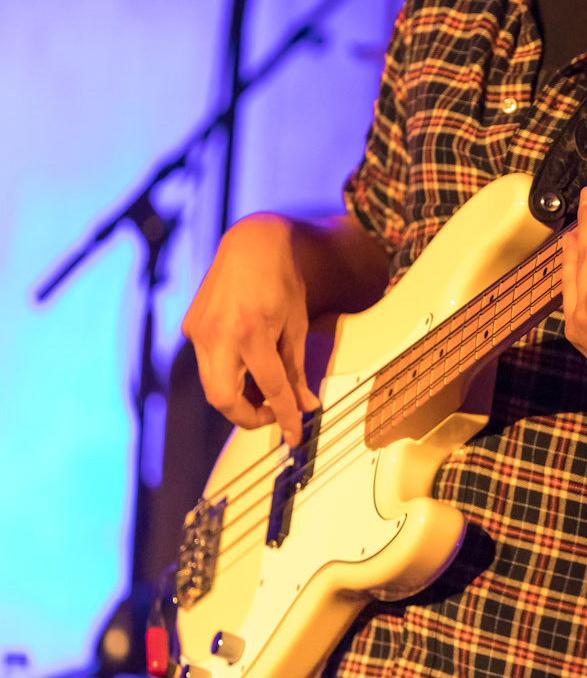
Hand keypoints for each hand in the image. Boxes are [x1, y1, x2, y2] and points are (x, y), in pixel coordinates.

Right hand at [182, 213, 319, 445]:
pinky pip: (208, 365)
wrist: (252, 243)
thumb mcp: (296, 326)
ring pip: (212, 386)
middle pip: (224, 399)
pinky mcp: (191, 327)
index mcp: (251, 333)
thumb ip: (296, 370)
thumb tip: (304, 405)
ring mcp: (199, 331)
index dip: (285, 416)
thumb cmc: (280, 280)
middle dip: (250, 416)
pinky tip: (248, 367)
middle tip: (274, 412)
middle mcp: (218, 335)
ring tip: (264, 389)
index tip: (295, 434)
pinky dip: (227, 376)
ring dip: (238, 397)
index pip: (270, 389)